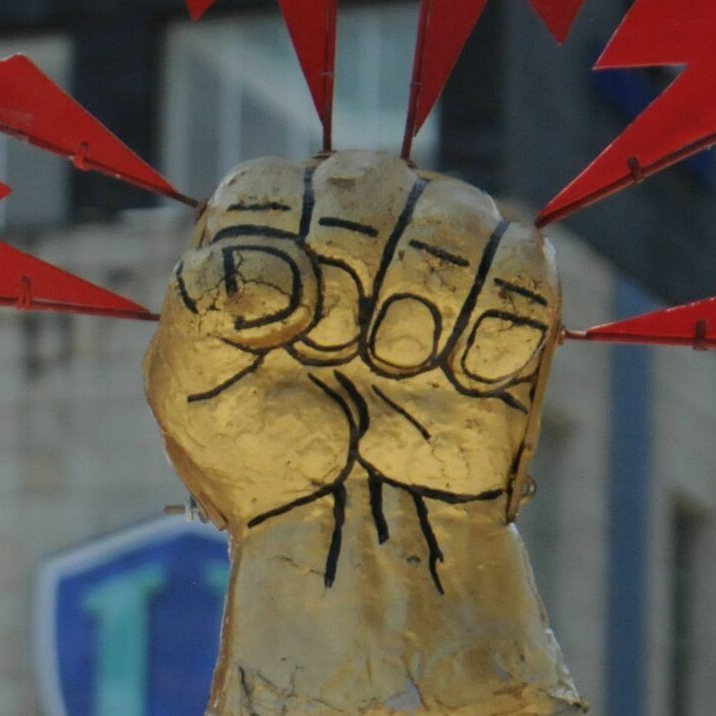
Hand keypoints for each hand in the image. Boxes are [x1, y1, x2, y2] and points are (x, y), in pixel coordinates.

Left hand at [150, 151, 555, 547]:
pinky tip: (458, 378)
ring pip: (453, 209)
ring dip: (421, 308)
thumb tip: (281, 257)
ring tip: (394, 372)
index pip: (273, 185)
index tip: (285, 333)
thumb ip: (205, 295)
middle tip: (338, 358)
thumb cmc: (264, 458)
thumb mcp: (191, 384)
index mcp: (268, 228)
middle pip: (368, 181)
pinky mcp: (514, 294)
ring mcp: (438, 250)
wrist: (355, 534)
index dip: (282, 260)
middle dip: (351, 283)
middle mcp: (355, 219)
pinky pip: (523, 259)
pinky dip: (489, 327)